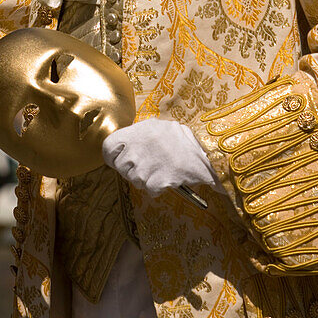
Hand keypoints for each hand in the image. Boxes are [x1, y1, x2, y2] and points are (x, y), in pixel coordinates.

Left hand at [102, 119, 221, 197]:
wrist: (208, 154)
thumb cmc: (184, 141)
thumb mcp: (161, 127)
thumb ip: (142, 134)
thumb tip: (128, 143)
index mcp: (137, 131)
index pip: (109, 147)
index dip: (112, 156)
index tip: (118, 159)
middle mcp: (137, 148)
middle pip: (121, 167)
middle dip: (131, 170)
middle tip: (148, 165)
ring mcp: (144, 166)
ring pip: (134, 180)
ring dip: (146, 179)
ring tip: (162, 169)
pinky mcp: (155, 182)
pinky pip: (149, 190)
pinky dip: (158, 188)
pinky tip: (169, 178)